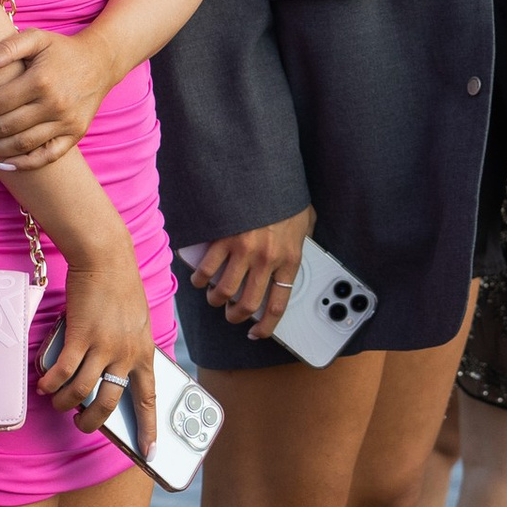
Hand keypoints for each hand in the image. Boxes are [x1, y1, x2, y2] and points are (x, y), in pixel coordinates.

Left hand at [0, 28, 109, 174]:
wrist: (101, 62)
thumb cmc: (62, 49)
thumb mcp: (36, 38)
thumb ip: (7, 47)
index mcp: (40, 80)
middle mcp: (54, 104)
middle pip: (4, 127)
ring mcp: (66, 122)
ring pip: (21, 145)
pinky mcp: (75, 134)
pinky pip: (46, 156)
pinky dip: (23, 163)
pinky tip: (3, 162)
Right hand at [35, 230, 157, 449]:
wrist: (106, 257)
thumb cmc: (120, 287)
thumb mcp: (137, 322)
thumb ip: (129, 348)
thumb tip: (112, 374)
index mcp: (145, 351)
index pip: (149, 398)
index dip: (149, 428)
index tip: (151, 452)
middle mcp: (127, 353)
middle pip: (110, 403)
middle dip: (93, 422)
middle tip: (82, 425)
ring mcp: (104, 345)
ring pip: (83, 391)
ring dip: (66, 402)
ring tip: (57, 401)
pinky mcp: (81, 336)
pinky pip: (64, 372)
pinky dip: (52, 383)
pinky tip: (45, 384)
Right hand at [188, 204, 315, 341]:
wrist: (266, 172)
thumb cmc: (286, 196)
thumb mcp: (306, 221)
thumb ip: (303, 242)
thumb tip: (300, 256)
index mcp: (289, 258)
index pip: (278, 305)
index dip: (265, 326)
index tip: (257, 333)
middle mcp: (266, 259)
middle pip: (246, 304)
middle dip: (235, 317)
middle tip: (232, 315)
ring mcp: (243, 250)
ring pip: (224, 292)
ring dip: (216, 301)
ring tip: (216, 298)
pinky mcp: (223, 239)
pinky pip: (207, 269)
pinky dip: (200, 280)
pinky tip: (200, 280)